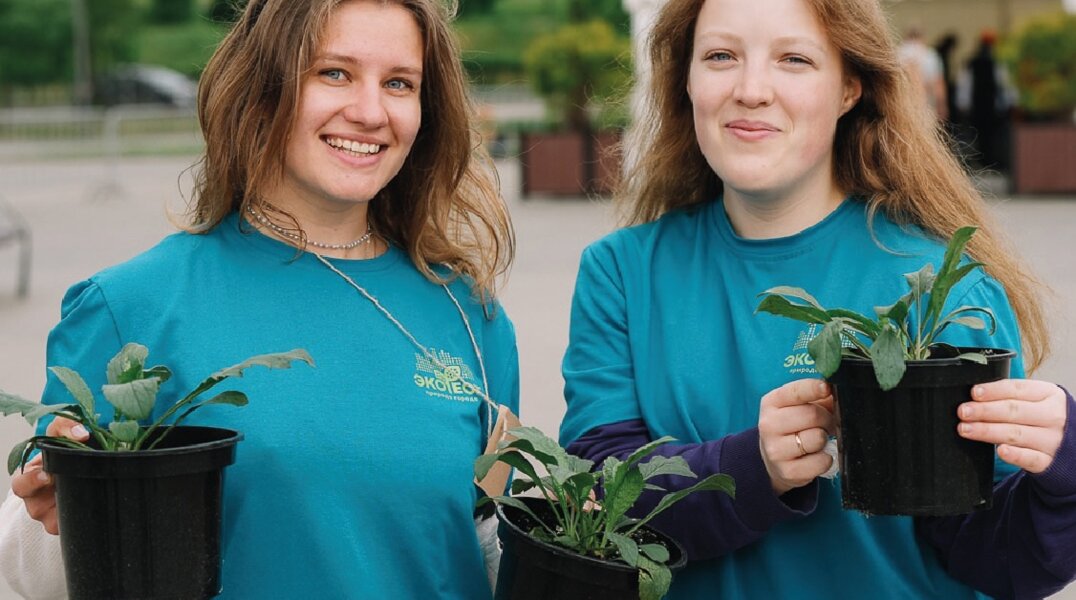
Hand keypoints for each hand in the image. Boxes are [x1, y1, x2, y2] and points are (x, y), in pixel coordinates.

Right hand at [10, 416, 89, 533]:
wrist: (84, 470)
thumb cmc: (64, 453)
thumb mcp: (60, 434)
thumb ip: (66, 426)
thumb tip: (80, 434)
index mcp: (29, 480)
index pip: (21, 484)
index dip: (32, 481)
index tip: (47, 474)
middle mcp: (37, 501)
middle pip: (35, 509)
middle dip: (50, 502)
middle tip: (66, 489)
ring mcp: (52, 516)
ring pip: (55, 522)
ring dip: (71, 507)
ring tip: (86, 496)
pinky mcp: (67, 525)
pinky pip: (74, 525)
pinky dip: (83, 517)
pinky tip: (95, 507)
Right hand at [758, 379, 836, 495]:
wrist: (773, 457)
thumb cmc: (792, 426)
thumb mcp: (798, 406)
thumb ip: (819, 397)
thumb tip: (839, 395)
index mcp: (771, 403)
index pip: (796, 391)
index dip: (814, 388)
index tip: (827, 388)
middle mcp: (768, 425)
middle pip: (812, 415)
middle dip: (827, 419)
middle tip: (826, 423)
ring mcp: (775, 450)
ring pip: (817, 438)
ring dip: (824, 439)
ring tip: (817, 440)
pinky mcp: (787, 471)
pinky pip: (821, 462)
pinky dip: (825, 459)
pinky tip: (816, 456)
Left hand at [958, 379, 1067, 473]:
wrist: (1071, 445)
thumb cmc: (1043, 417)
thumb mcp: (1036, 400)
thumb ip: (1011, 396)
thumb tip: (975, 396)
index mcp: (1049, 394)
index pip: (1018, 389)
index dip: (993, 390)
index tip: (973, 393)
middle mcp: (1052, 416)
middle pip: (1014, 411)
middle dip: (985, 410)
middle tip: (963, 411)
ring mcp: (1052, 439)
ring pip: (1016, 434)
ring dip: (988, 431)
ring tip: (966, 429)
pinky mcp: (1048, 461)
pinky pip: (1030, 458)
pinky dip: (1015, 455)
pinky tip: (1000, 451)